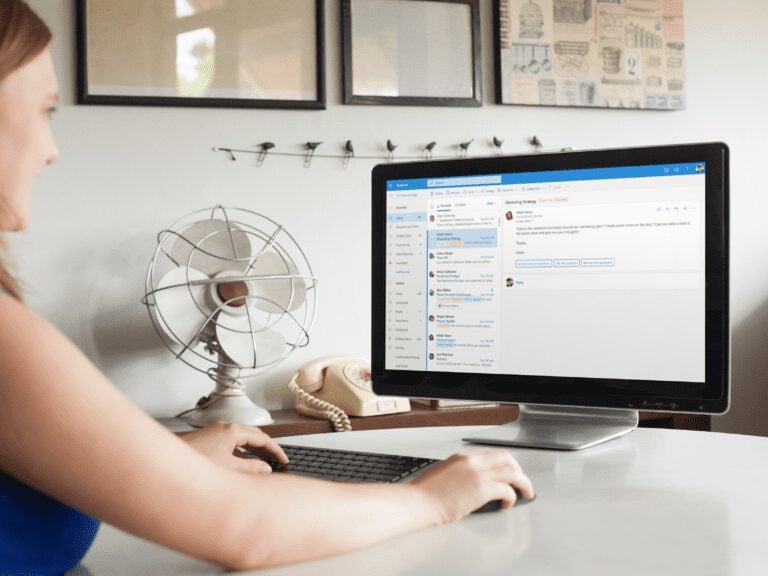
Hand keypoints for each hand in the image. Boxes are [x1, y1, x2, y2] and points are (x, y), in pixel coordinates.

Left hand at [178, 421, 287, 474]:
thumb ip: (251, 469)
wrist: (164, 462)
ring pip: (242, 438)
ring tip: (262, 463)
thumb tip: (266, 469)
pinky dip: (241, 451)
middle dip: (266, 448)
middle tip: (276, 461)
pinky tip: (240, 463)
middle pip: (253, 435)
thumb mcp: (229, 469)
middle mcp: (225, 427)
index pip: (262, 438)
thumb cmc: (194, 462)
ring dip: (253, 450)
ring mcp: (215, 432)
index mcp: (233, 431)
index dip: (276, 450)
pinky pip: (231, 442)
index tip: (283, 460)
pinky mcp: (207, 439)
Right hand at [411, 449, 533, 522]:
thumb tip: (472, 484)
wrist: (418, 501)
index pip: (492, 454)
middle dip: (518, 470)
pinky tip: (507, 504)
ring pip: (513, 472)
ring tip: (525, 493)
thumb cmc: (426, 494)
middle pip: (507, 459)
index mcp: (463, 457)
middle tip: (522, 482)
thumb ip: (460, 474)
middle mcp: (473, 461)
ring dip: (523, 483)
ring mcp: (478, 473)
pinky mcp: (482, 489)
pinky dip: (511, 498)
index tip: (509, 472)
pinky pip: (507, 490)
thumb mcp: (444, 475)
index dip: (505, 464)